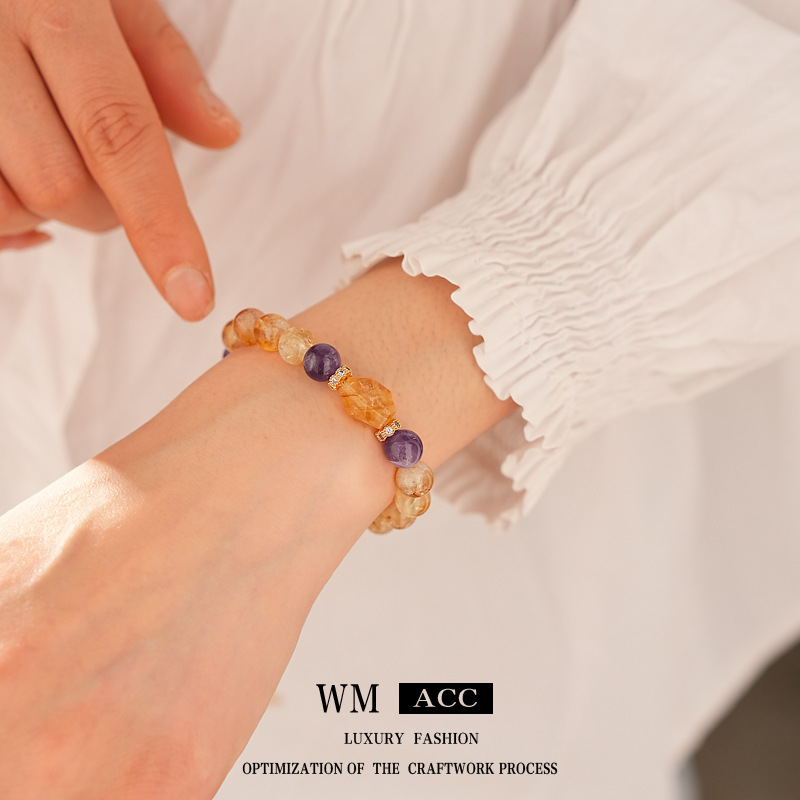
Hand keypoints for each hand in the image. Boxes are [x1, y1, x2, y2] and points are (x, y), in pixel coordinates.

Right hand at [0, 0, 240, 319]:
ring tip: (49, 160)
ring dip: (44, 211)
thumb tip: (223, 133)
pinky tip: (12, 178)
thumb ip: (164, 61)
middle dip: (102, 209)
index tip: (192, 299)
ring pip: (4, 203)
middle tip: (108, 179)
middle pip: (59, 184)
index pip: (117, 131)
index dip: (160, 224)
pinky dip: (3, 218)